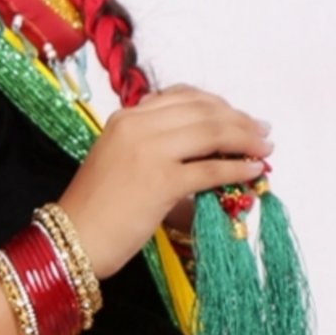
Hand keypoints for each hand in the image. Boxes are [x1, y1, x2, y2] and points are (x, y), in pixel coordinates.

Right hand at [56, 83, 271, 278]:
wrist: (71, 238)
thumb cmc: (94, 207)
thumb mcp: (118, 159)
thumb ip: (151, 145)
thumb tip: (200, 150)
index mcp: (125, 117)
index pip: (182, 97)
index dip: (217, 104)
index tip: (238, 116)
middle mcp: (137, 126)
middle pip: (203, 112)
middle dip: (239, 120)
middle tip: (262, 132)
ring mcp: (149, 151)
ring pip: (211, 134)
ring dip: (245, 140)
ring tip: (264, 150)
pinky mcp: (161, 181)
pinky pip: (210, 170)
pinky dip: (237, 170)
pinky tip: (252, 172)